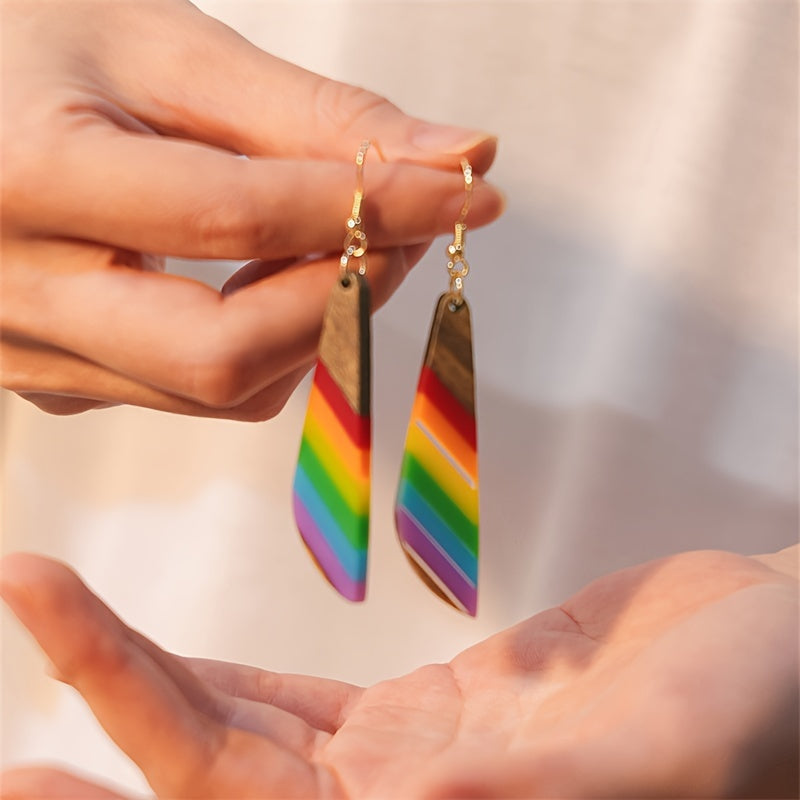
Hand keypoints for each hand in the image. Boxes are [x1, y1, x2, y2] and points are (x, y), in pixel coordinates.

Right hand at [0, 0, 501, 419]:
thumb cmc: (35, 49)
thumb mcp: (163, 51)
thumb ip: (312, 115)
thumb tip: (455, 156)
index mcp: (28, 177)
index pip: (236, 219)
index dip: (366, 211)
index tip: (464, 191)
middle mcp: (15, 293)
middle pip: (226, 352)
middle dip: (342, 298)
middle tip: (403, 230)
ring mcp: (29, 355)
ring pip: (222, 388)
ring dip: (313, 324)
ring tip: (335, 242)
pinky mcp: (55, 382)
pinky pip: (194, 394)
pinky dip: (264, 346)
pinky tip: (265, 280)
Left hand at [2, 547, 795, 797]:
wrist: (775, 652)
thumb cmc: (758, 712)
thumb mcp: (657, 753)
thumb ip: (536, 787)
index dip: (138, 796)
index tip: (28, 755)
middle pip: (219, 779)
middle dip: (112, 707)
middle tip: (26, 606)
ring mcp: (414, 773)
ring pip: (247, 732)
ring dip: (151, 681)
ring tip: (61, 613)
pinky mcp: (432, 718)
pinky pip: (302, 704)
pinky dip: (231, 673)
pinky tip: (173, 653)